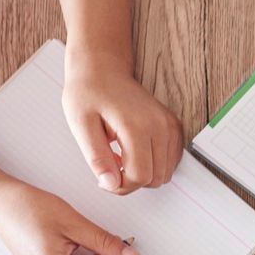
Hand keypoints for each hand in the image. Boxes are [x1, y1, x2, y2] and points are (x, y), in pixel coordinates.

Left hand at [61, 51, 183, 193]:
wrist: (102, 69)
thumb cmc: (88, 92)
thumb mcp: (81, 125)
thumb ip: (97, 157)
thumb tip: (110, 184)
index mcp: (136, 126)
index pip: (139, 176)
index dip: (120, 185)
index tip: (104, 178)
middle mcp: (160, 126)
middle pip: (155, 178)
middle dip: (131, 180)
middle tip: (111, 166)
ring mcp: (170, 126)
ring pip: (165, 173)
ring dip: (144, 173)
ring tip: (122, 157)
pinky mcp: (173, 126)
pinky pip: (171, 161)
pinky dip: (155, 165)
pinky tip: (136, 153)